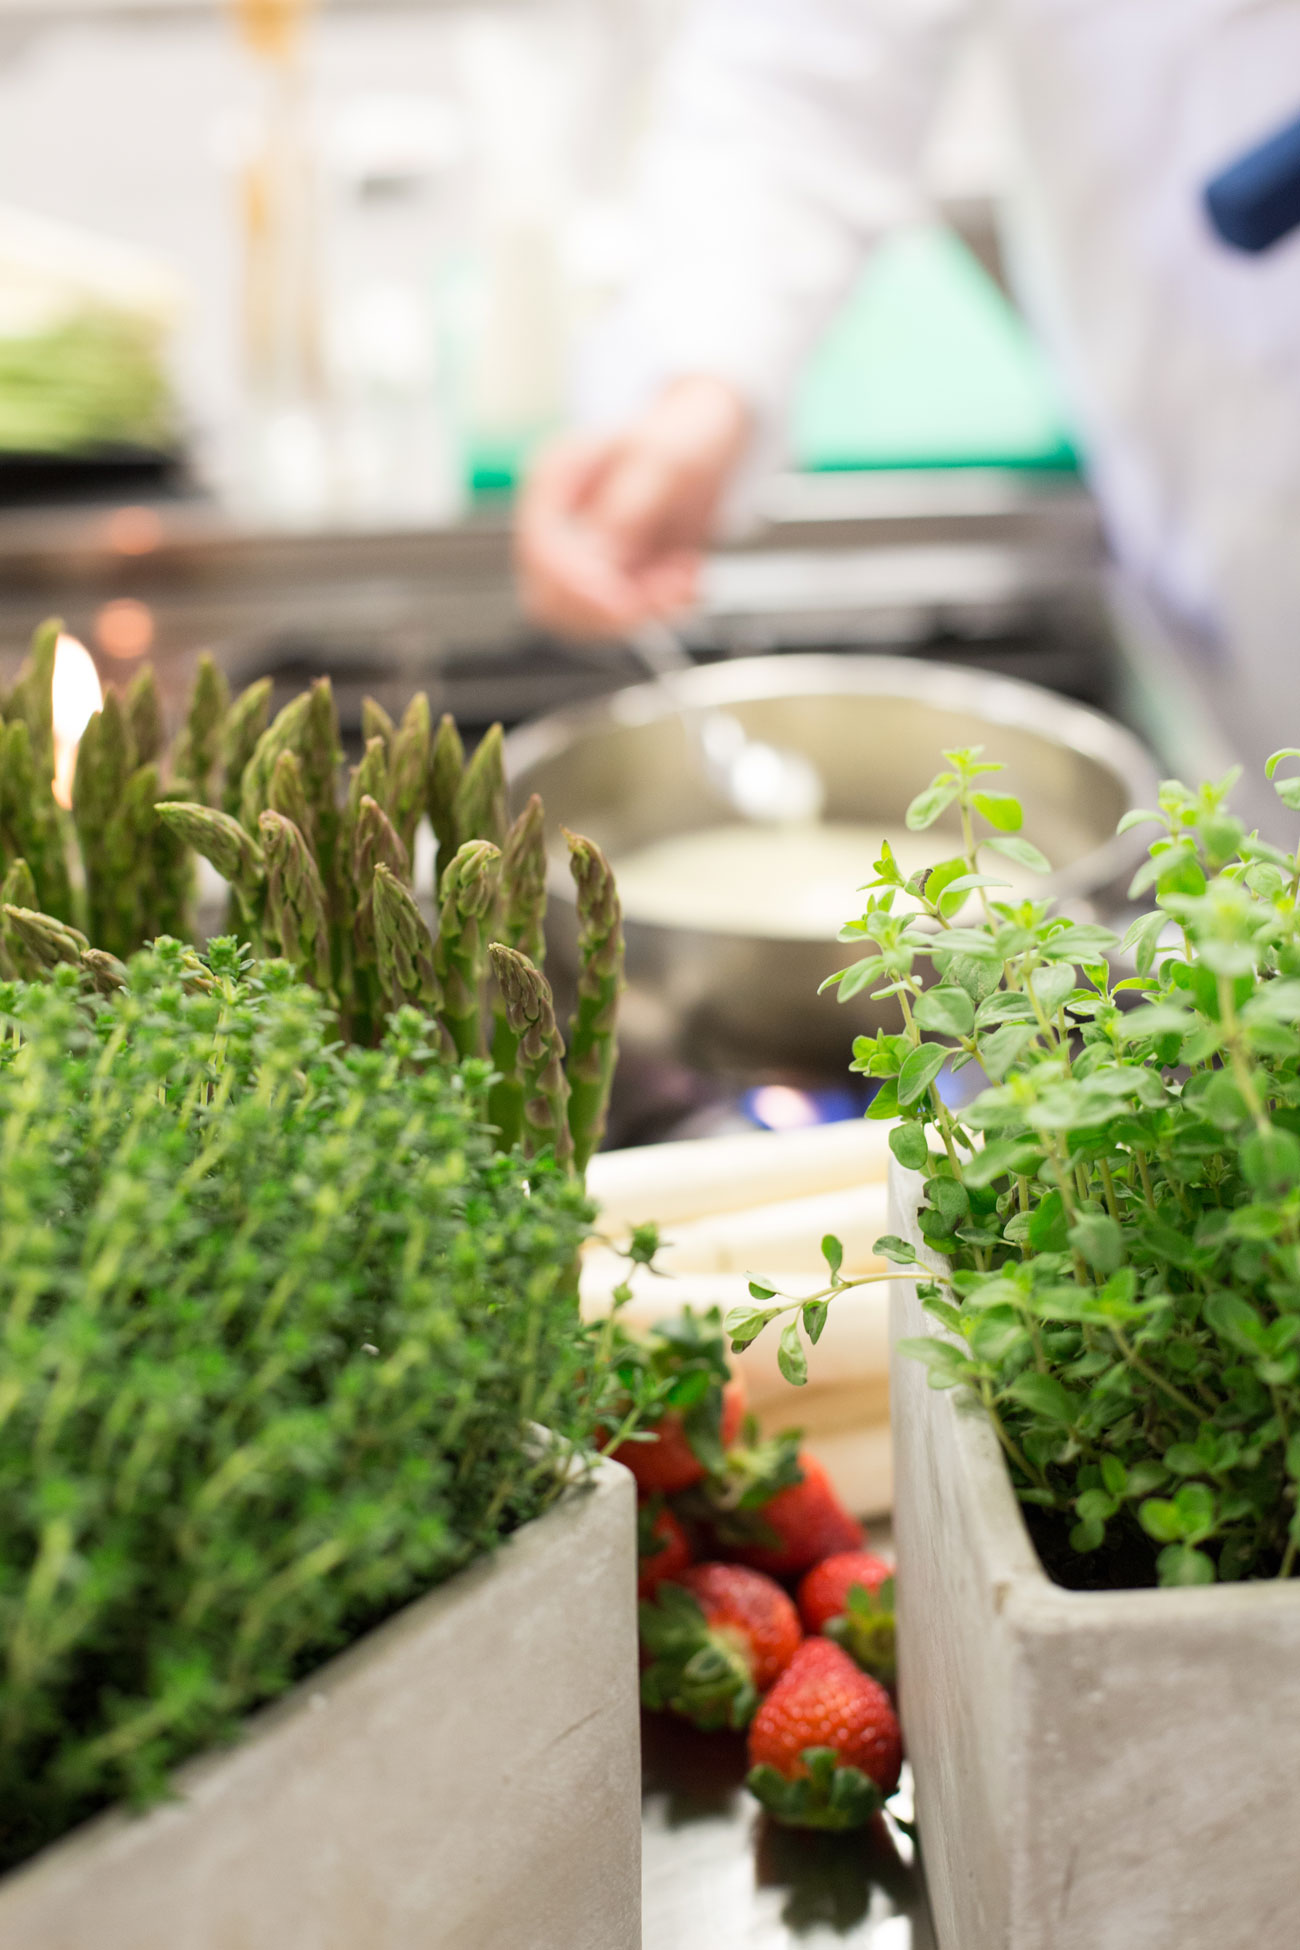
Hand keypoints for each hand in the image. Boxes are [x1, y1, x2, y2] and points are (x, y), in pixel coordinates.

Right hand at [515, 375, 750, 637]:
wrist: (710, 436)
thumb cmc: (683, 431)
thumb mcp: (664, 462)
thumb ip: (627, 512)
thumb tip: (597, 564)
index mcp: (554, 481)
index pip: (539, 551)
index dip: (576, 588)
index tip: (624, 604)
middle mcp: (560, 524)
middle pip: (552, 601)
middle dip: (615, 608)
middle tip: (671, 588)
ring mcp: (583, 556)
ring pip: (589, 621)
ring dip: (644, 611)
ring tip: (685, 574)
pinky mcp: (612, 578)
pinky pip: (624, 619)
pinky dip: (660, 609)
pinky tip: (686, 576)